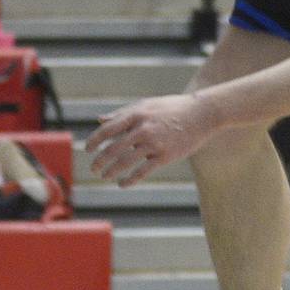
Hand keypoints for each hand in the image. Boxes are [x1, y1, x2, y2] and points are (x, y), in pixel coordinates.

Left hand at [85, 93, 217, 185]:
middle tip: (94, 168)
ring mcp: (154, 143)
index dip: (95, 140)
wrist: (201, 114)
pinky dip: (129, 180)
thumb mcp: (146, 105)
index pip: (108, 129)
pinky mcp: (165, 156)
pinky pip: (142, 172)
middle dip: (100, 161)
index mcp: (137, 113)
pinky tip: (122, 184)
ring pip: (125, 162)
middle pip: (113, 148)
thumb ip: (122, 113)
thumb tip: (100, 120)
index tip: (88, 149)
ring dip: (111, 171)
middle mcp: (143, 128)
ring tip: (105, 176)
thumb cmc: (171, 108)